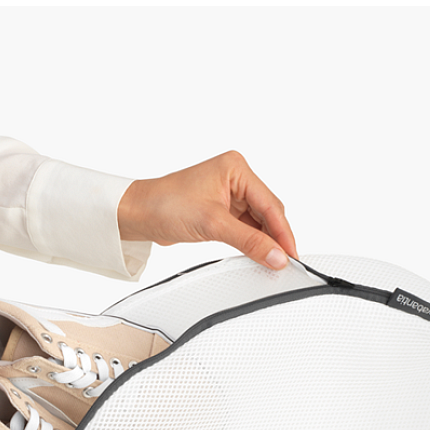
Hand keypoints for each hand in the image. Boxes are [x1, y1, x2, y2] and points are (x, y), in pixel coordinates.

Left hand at [117, 151, 296, 269]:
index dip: (283, 232)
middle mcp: (236, 177)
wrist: (137, 214)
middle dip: (276, 237)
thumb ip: (249, 241)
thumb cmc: (165, 205)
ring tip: (272, 261)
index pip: (270, 204)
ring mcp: (229, 194)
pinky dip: (252, 241)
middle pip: (268, 211)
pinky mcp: (222, 209)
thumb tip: (277, 256)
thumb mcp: (213, 224)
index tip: (291, 255)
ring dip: (264, 240)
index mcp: (236, 168)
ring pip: (259, 221)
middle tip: (284, 262)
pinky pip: (246, 227)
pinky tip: (258, 254)